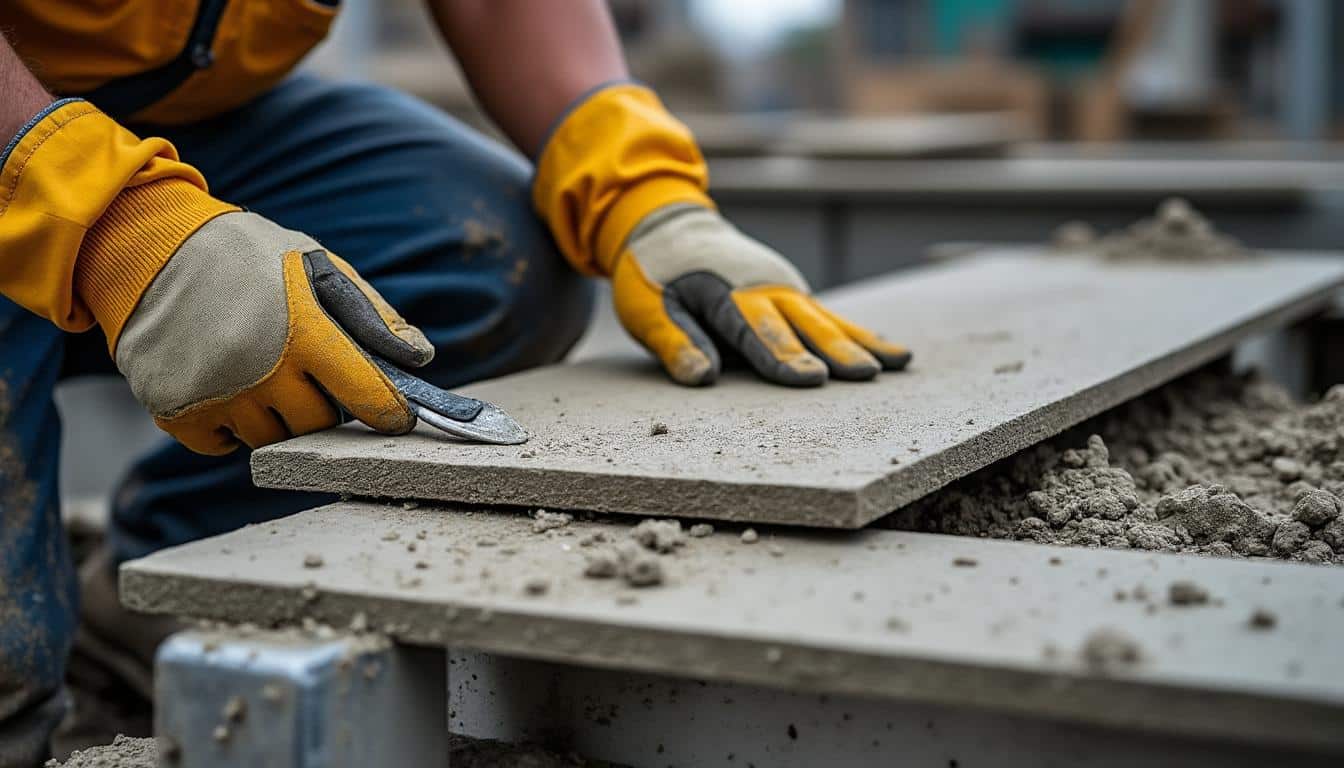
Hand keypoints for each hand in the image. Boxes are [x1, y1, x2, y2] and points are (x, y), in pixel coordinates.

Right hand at [0, 101, 432, 453]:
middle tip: (304, 369)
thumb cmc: (247, 257)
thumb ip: (371, 316)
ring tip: (258, 366)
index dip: (389, 412)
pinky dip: (230, 425)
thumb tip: (419, 358)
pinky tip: (224, 384)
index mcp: (303, 330)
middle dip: (321, 402)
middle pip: (319, 423)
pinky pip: (225, 445)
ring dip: (275, 414)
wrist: (148, 249)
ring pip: (272, 438)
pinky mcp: (176, 413)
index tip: (397, 419)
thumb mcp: (317, 266)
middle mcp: (260, 368)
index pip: (366, 395)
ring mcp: (216, 395)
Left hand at [611, 205, 909, 385]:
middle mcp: (762, 288)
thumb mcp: (645, 309)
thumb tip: (703, 378)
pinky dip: (861, 333)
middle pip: (803, 325)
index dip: (783, 357)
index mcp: (724, 293)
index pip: (756, 332)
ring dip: (862, 342)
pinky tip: (891, 353)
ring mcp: (782, 287)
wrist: (669, 224)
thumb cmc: (651, 274)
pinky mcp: (791, 292)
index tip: (811, 380)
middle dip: (834, 351)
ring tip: (899, 362)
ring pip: (827, 319)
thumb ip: (674, 342)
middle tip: (866, 375)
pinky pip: (830, 316)